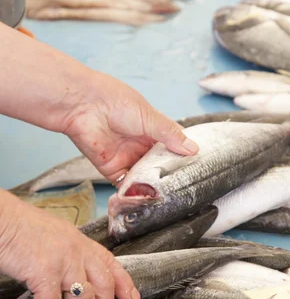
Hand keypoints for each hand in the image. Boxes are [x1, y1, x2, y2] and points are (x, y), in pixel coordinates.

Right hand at [0, 191, 139, 298]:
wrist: (2, 218)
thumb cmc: (21, 227)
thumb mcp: (55, 236)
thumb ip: (68, 254)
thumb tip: (68, 278)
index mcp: (81, 242)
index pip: (111, 263)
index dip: (125, 283)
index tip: (132, 298)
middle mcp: (78, 251)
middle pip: (105, 288)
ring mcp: (64, 261)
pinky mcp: (45, 273)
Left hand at [61, 73, 198, 183]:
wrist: (82, 106)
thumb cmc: (115, 101)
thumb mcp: (150, 117)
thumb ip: (170, 134)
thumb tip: (193, 148)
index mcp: (151, 128)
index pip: (172, 145)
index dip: (183, 156)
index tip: (197, 168)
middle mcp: (140, 144)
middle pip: (159, 164)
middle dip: (170, 174)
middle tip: (186, 185)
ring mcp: (127, 158)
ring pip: (145, 177)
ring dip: (154, 185)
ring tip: (170, 194)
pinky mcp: (112, 169)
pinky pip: (126, 185)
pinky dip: (135, 191)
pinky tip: (147, 196)